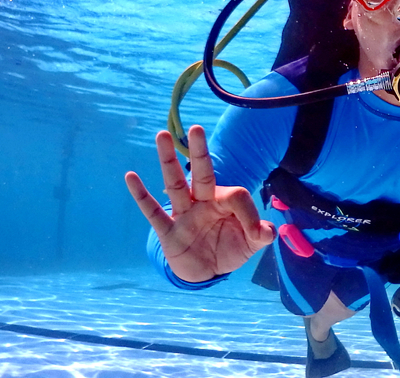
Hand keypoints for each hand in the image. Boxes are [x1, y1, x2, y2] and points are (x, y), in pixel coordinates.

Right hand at [125, 125, 275, 281]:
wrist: (207, 271)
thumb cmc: (229, 248)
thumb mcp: (251, 243)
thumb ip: (261, 234)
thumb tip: (268, 230)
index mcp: (223, 202)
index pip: (236, 195)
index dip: (249, 213)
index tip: (257, 231)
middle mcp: (202, 202)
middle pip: (202, 173)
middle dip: (200, 152)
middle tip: (196, 128)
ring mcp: (183, 215)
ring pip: (176, 184)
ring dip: (168, 162)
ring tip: (162, 136)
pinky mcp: (168, 231)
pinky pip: (153, 211)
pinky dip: (141, 195)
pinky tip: (130, 177)